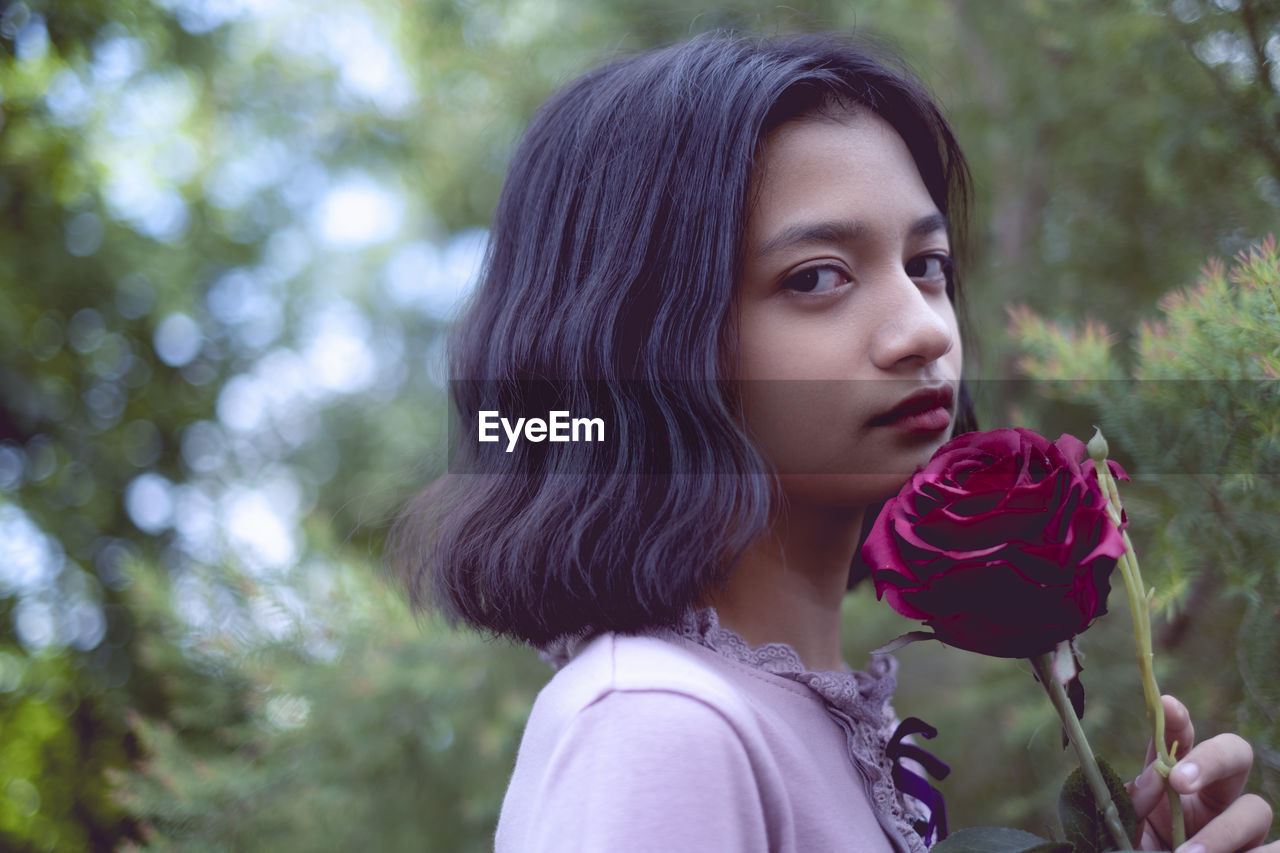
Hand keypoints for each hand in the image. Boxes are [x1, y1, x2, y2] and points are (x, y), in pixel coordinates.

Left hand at [1125, 694, 1276, 851]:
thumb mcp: (1125, 834)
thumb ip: (1131, 803)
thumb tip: (1155, 775)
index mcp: (1175, 786)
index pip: (1178, 741)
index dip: (1177, 720)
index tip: (1168, 706)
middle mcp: (1214, 801)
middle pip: (1235, 755)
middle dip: (1209, 759)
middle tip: (1178, 781)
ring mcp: (1244, 832)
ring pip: (1255, 810)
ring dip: (1223, 831)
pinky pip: (1276, 849)